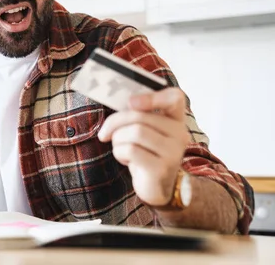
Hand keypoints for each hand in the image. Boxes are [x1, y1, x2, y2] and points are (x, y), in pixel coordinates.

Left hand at [97, 88, 190, 205]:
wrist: (156, 187)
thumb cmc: (146, 154)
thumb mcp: (143, 131)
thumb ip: (137, 115)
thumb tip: (124, 103)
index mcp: (175, 120)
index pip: (175, 97)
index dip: (153, 96)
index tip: (131, 103)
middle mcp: (179, 134)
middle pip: (139, 116)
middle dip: (114, 123)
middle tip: (104, 134)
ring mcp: (173, 152)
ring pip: (134, 132)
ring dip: (117, 140)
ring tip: (120, 148)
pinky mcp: (161, 168)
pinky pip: (130, 150)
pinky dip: (119, 153)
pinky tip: (126, 160)